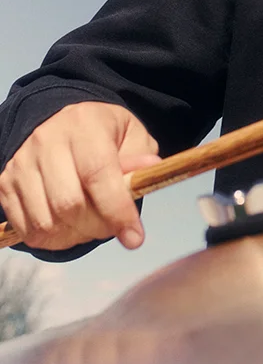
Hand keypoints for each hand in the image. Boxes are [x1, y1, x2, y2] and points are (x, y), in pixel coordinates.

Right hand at [0, 103, 159, 250]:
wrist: (61, 123)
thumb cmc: (104, 134)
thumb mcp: (132, 136)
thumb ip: (140, 159)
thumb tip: (148, 173)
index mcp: (83, 124)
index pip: (97, 174)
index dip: (117, 211)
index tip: (135, 239)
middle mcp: (46, 141)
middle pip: (70, 205)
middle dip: (98, 228)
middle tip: (113, 226)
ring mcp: (21, 164)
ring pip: (47, 224)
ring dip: (76, 236)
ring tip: (91, 223)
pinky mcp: (5, 185)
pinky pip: (29, 231)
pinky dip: (54, 240)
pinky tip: (70, 225)